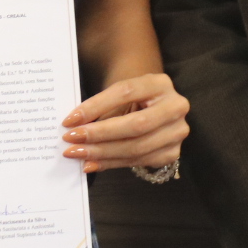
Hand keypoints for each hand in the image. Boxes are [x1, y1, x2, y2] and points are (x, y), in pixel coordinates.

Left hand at [61, 73, 188, 172]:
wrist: (152, 106)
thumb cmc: (131, 98)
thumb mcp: (120, 94)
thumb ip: (101, 107)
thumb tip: (74, 127)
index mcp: (160, 83)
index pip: (125, 92)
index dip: (96, 106)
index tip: (70, 119)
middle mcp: (176, 107)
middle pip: (135, 124)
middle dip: (99, 134)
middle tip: (71, 139)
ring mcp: (177, 132)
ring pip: (137, 147)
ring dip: (103, 153)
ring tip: (78, 154)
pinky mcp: (172, 152)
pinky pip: (139, 161)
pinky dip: (112, 164)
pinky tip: (93, 164)